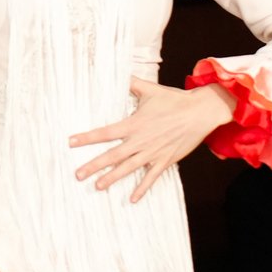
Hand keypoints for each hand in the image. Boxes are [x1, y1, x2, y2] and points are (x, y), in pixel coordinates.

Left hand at [70, 79, 235, 203]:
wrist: (200, 112)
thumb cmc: (174, 100)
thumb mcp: (150, 89)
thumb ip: (131, 83)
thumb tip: (118, 72)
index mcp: (134, 124)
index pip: (105, 132)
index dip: (87, 138)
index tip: (71, 142)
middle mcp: (141, 140)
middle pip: (113, 156)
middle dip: (94, 165)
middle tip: (78, 175)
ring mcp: (153, 153)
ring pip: (128, 168)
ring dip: (112, 178)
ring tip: (98, 186)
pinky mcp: (165, 160)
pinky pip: (151, 177)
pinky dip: (142, 188)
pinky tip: (133, 199)